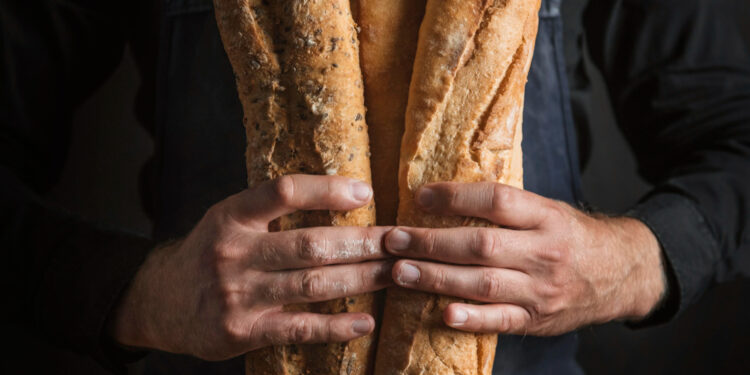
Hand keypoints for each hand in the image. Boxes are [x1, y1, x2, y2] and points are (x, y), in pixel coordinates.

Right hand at [108, 175, 392, 359]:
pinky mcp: (241, 332)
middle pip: (311, 244)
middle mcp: (232, 252)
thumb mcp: (230, 218)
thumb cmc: (211, 252)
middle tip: (400, 241)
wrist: (161, 301)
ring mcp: (237, 295)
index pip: (283, 191)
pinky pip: (300, 329)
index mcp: (231, 215)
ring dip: (362, 279)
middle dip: (364, 243)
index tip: (367, 192)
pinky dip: (337, 327)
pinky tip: (367, 321)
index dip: (328, 190)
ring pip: (313, 286)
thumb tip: (346, 194)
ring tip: (396, 273)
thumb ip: (272, 208)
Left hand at [385, 182, 665, 335]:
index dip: (456, 197)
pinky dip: (472, 319)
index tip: (420, 196)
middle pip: (482, 245)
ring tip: (400, 272)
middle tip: (394, 239)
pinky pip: (502, 320)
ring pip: (484, 284)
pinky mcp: (538, 319)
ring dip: (436, 278)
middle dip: (431, 243)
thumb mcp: (548, 209)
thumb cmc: (571, 235)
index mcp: (547, 217)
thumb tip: (443, 197)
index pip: (497, 201)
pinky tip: (443, 314)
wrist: (622, 273)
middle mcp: (545, 252)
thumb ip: (506, 207)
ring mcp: (542, 289)